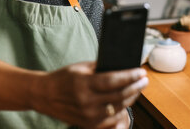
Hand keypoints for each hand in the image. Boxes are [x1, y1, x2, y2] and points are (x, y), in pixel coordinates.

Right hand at [30, 61, 147, 127]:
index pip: (113, 80)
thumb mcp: (79, 67)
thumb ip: (100, 67)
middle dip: (136, 87)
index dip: (130, 76)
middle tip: (144, 80)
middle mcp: (87, 101)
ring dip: (131, 98)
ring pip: (119, 108)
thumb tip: (121, 66)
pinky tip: (126, 102)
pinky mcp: (89, 124)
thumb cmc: (62, 78)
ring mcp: (88, 115)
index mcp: (83, 84)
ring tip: (137, 89)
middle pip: (119, 95)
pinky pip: (112, 119)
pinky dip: (121, 110)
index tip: (141, 72)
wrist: (44, 95)